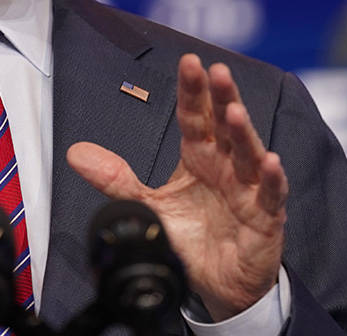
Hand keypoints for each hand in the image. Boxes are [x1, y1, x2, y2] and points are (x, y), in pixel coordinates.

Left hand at [67, 54, 287, 320]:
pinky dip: (271, 179)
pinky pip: (270, 195)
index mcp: (199, 156)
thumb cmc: (191, 237)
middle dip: (221, 97)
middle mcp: (225, 165)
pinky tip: (270, 162)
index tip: (189, 62)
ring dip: (243, 132)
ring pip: (248, 153)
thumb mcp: (147, 206)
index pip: (195, 116)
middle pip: (224, 125)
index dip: (192, 91)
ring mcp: (248, 188)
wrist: (218, 284)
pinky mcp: (266, 217)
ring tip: (234, 111)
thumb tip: (75, 153)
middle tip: (217, 71)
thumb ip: (115, 179)